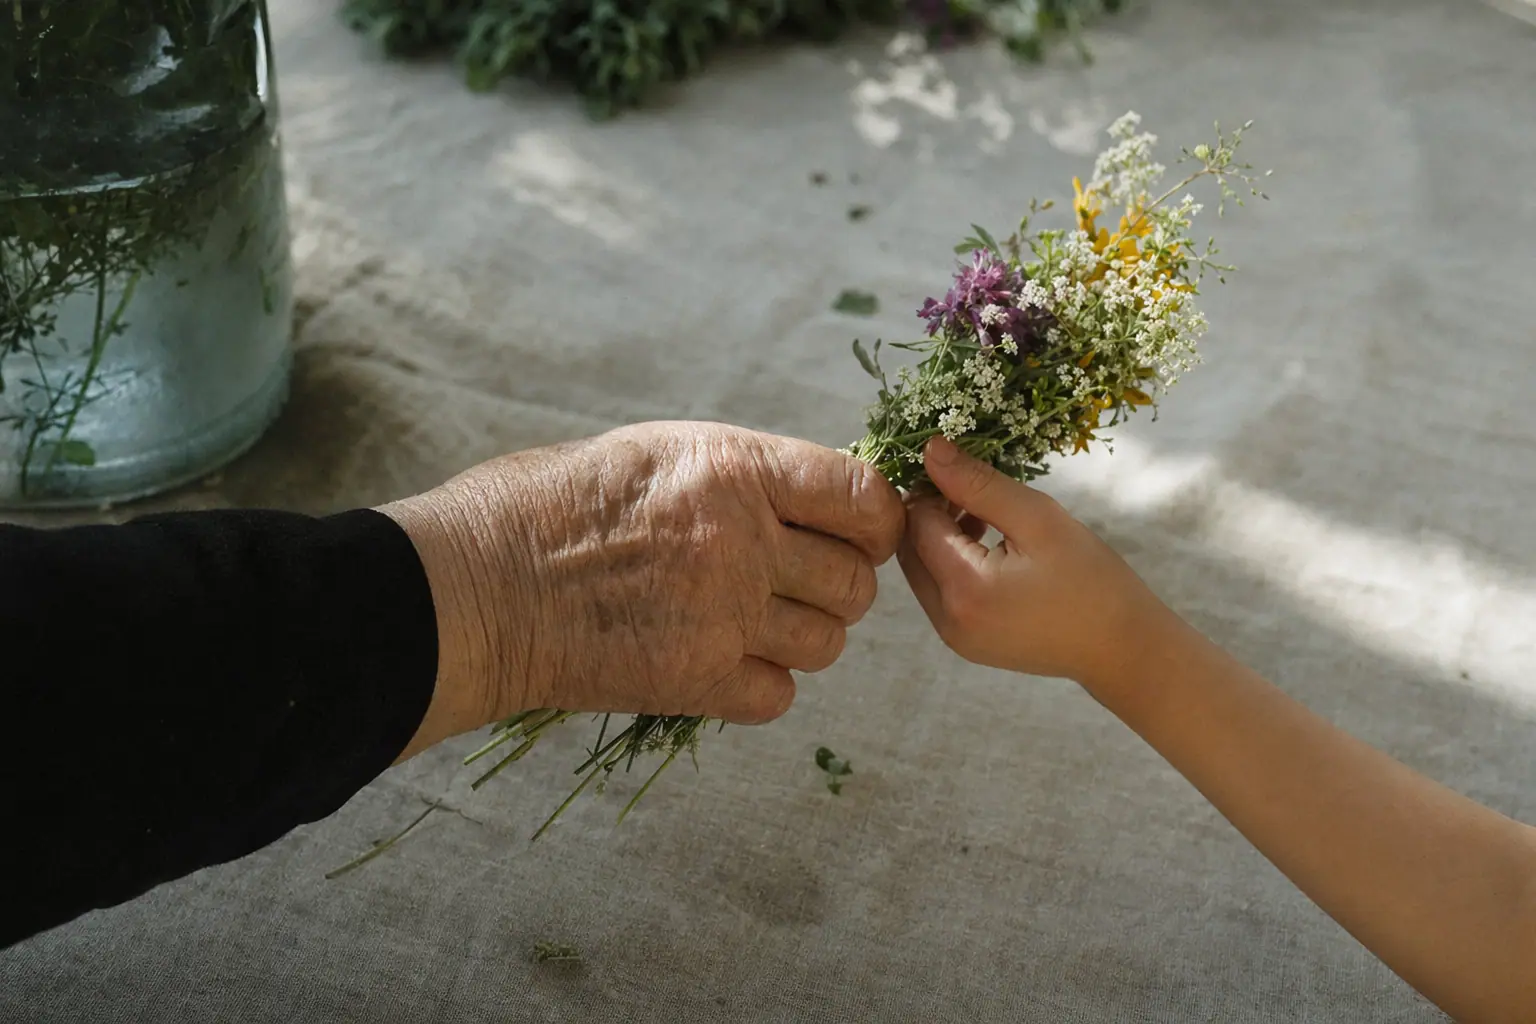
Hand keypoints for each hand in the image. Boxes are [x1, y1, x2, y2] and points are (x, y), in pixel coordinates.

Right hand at [384, 422, 903, 756]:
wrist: (472, 586)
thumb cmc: (545, 504)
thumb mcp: (652, 451)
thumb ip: (739, 476)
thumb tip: (805, 498)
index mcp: (733, 469)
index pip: (864, 498)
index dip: (874, 520)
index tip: (856, 532)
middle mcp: (743, 542)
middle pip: (857, 582)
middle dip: (837, 584)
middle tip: (793, 582)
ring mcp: (723, 617)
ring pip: (827, 643)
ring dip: (800, 637)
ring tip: (747, 622)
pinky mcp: (695, 682)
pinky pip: (779, 695)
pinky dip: (759, 685)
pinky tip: (717, 662)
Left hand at [897, 437, 1170, 686]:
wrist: (1123, 649)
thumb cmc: (1092, 580)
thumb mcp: (1039, 519)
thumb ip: (979, 484)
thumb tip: (930, 450)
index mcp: (964, 589)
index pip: (916, 523)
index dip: (930, 488)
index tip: (962, 468)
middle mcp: (947, 620)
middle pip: (908, 549)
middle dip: (928, 512)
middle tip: (969, 487)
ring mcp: (954, 637)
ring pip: (921, 570)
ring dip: (940, 536)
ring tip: (983, 511)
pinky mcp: (966, 642)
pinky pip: (940, 592)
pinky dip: (952, 562)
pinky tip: (988, 543)